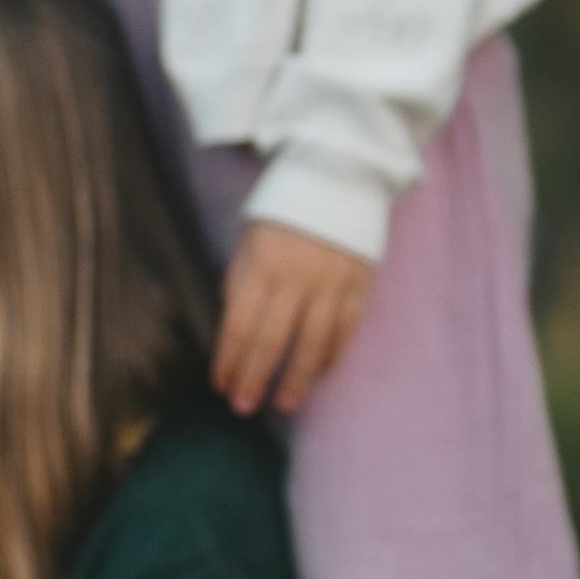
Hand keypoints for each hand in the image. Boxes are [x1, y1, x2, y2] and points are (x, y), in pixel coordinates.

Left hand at [213, 222, 373, 413]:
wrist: (340, 172)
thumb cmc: (285, 209)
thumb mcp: (251, 239)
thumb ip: (243, 282)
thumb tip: (236, 330)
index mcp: (259, 264)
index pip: (238, 325)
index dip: (228, 360)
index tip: (220, 384)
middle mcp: (294, 277)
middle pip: (270, 340)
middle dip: (253, 378)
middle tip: (243, 407)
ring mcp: (330, 282)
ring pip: (311, 342)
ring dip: (295, 378)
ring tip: (285, 403)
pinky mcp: (359, 283)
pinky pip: (344, 330)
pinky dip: (330, 355)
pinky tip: (318, 374)